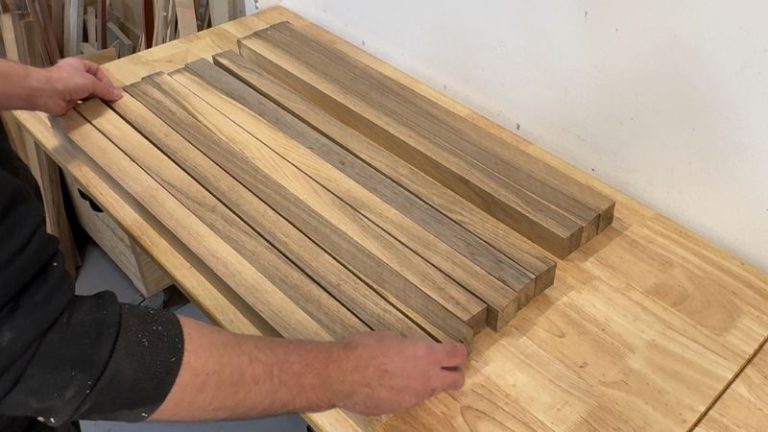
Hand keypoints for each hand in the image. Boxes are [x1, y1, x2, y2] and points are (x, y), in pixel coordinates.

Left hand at [37, 58, 121, 114]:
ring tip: (104, 108)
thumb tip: (118, 94)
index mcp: (78, 65)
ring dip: (94, 102)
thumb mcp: (91, 82)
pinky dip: (86, 110)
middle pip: (92, 84)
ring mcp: (69, 90)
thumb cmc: (65, 80)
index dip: (106, 80)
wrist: (45, 93)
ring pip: (86, 96)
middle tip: (110, 101)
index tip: (113, 91)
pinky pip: (80, 107)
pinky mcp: (66, 103)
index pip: (97, 71)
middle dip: (101, 92)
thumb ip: (105, 89)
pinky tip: (93, 114)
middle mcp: (73, 76)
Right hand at [332, 332, 466, 415]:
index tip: (454, 349)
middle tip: (444, 366)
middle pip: (457, 380)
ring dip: (427, 382)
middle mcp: (426, 378)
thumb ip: (411, 347)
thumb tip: (413, 350)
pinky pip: (412, 399)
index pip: (458, 355)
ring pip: (433, 391)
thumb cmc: (364, 350)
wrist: (342, 374)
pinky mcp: (400, 408)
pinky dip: (407, 392)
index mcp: (426, 355)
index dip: (458, 351)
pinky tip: (391, 383)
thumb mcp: (392, 338)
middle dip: (454, 373)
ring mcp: (414, 396)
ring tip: (407, 372)